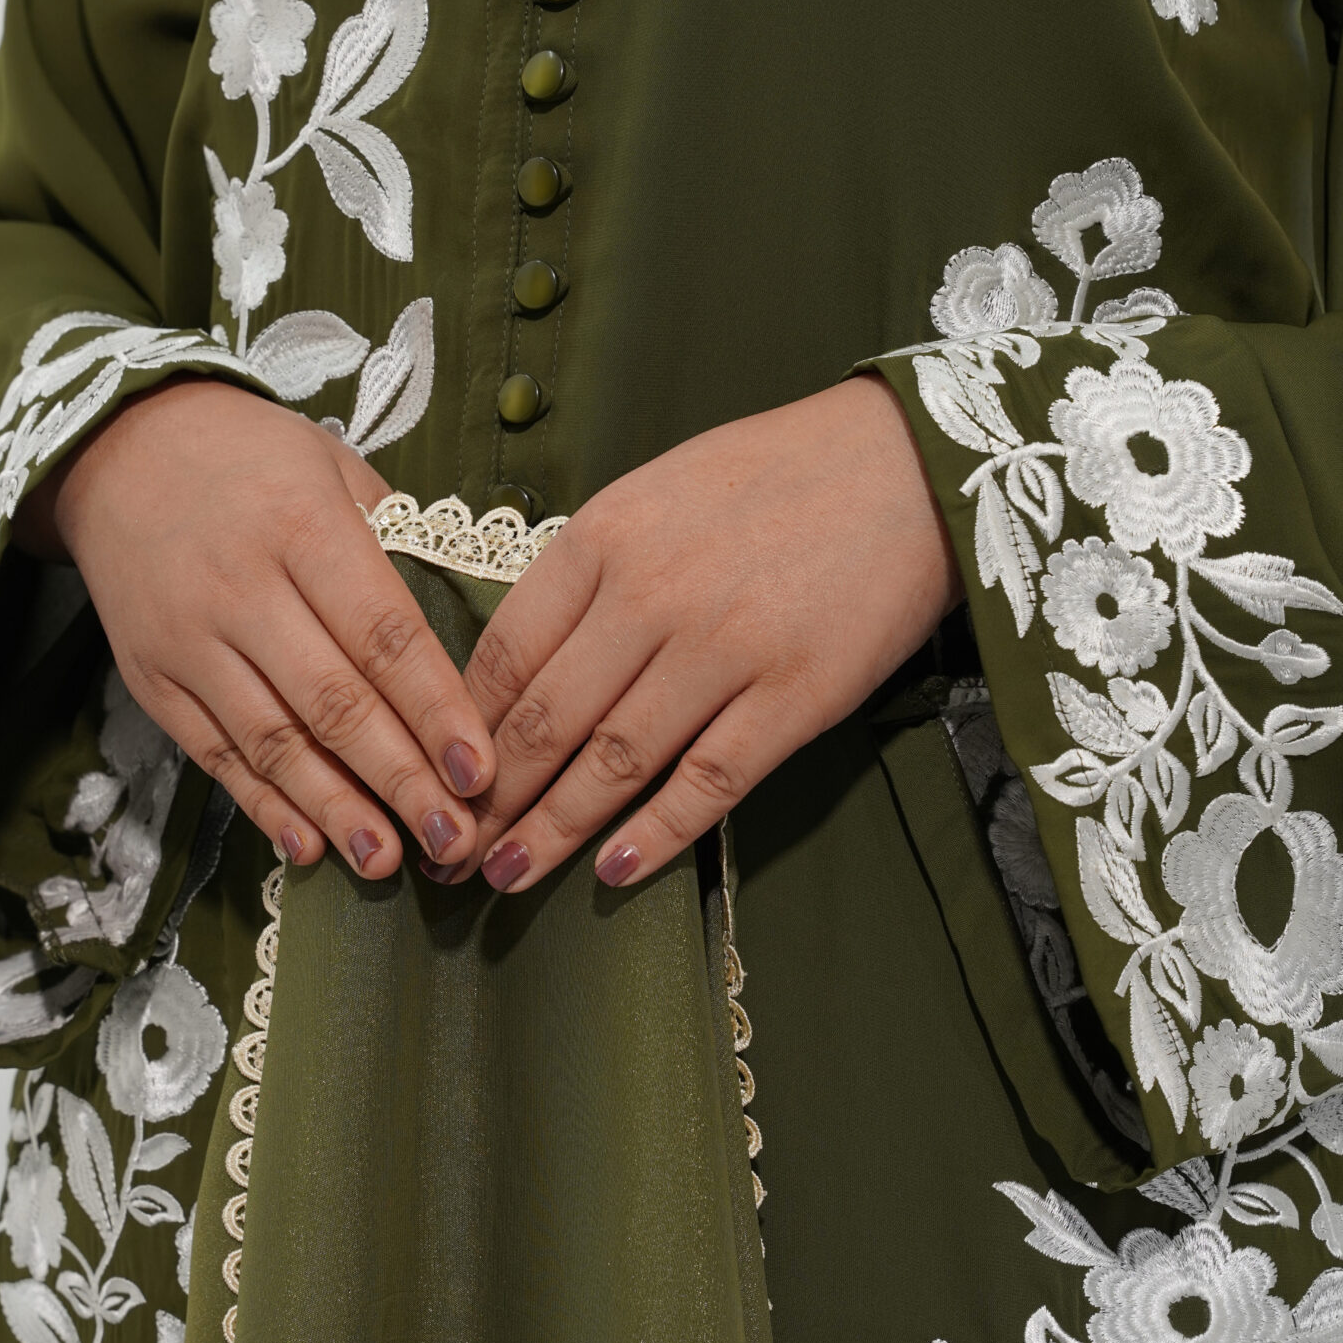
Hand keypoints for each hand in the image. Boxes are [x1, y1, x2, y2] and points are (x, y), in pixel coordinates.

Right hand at [17, 378, 493, 875]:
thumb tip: (462, 634)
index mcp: (303, 528)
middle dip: (401, 779)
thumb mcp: (333, 467)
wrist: (117, 450)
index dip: (435, 710)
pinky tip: (310, 845)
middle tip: (456, 837)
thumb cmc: (253, 458)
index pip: (384, 634)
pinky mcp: (153, 678)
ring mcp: (189, 640)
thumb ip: (395, 544)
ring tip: (390, 860)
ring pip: (273, 741)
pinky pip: (214, 753)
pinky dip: (263, 804)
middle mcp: (242, 589)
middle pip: (333, 702)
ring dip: (336, 809)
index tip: (481, 771)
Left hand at [458, 376, 961, 892]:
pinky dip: (654, 834)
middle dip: (486, 799)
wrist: (908, 463)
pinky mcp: (795, 698)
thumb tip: (523, 663)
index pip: (505, 652)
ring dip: (550, 830)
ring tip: (505, 878)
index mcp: (605, 537)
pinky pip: (707, 783)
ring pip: (612, 762)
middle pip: (544, 720)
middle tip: (447, 853)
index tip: (433, 775)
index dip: (458, 728)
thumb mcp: (657, 493)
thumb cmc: (776, 475)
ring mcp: (725, 651)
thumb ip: (591, 571)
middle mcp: (651, 596)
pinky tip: (611, 872)